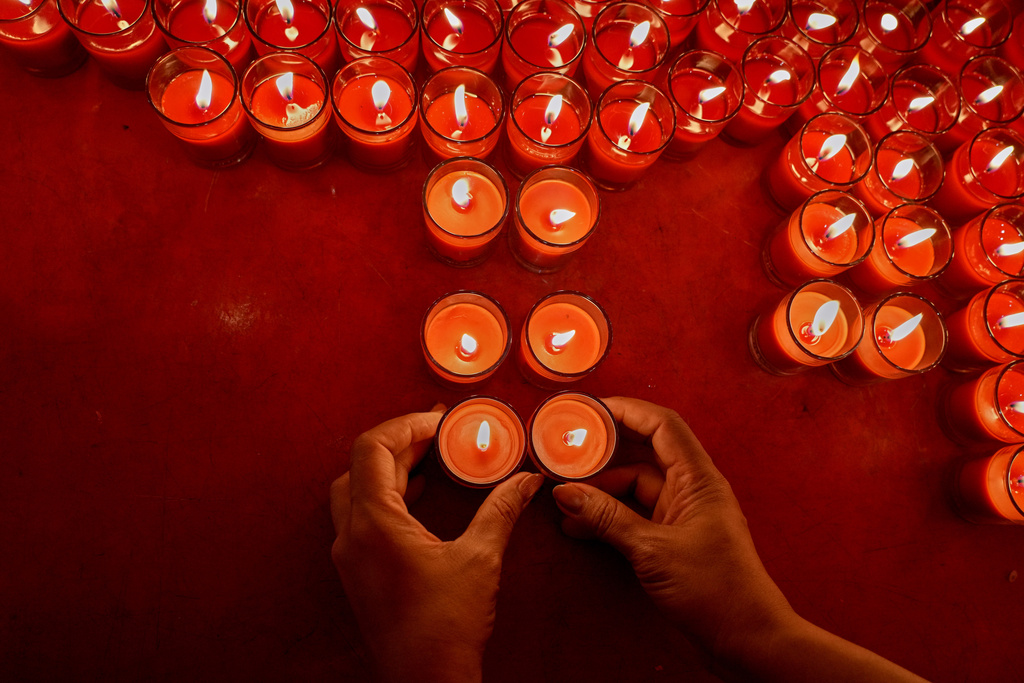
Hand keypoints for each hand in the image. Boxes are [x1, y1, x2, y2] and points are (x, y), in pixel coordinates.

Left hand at [330, 408, 543, 682]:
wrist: (425, 680)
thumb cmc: (446, 626)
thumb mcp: (480, 559)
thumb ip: (500, 510)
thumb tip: (526, 480)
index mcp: (374, 523)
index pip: (373, 448)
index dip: (406, 425)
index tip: (440, 421)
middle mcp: (351, 534)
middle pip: (363, 464)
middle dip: (401, 441)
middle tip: (439, 432)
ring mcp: (349, 554)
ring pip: (357, 489)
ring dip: (390, 467)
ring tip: (431, 456)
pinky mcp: (357, 570)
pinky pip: (361, 515)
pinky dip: (387, 494)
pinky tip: (420, 495)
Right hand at [551, 397, 792, 660]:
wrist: (747, 638)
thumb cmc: (715, 590)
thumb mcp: (652, 549)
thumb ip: (607, 518)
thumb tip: (565, 492)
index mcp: (698, 478)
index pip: (661, 424)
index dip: (626, 410)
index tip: (589, 410)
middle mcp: (691, 488)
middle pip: (643, 452)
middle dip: (604, 451)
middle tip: (566, 449)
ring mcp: (682, 513)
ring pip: (634, 486)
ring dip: (600, 490)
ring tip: (563, 496)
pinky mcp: (673, 537)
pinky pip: (635, 514)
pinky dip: (608, 516)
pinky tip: (579, 525)